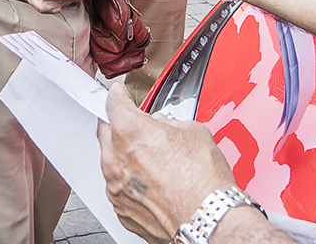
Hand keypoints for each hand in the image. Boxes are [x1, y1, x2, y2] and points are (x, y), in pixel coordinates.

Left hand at [99, 83, 238, 243]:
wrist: (209, 221)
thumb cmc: (204, 182)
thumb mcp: (193, 131)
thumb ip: (169, 123)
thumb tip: (164, 126)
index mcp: (130, 131)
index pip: (114, 103)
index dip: (118, 96)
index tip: (119, 94)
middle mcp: (116, 159)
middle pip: (106, 132)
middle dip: (119, 126)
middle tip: (138, 127)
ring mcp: (116, 187)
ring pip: (112, 162)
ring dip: (125, 156)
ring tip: (154, 161)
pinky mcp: (122, 209)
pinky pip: (121, 187)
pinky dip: (132, 182)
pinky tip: (155, 183)